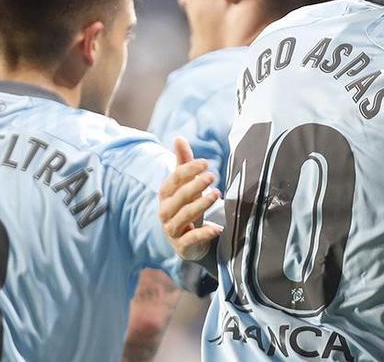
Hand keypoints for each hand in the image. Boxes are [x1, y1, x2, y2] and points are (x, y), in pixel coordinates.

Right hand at [157, 137, 222, 260]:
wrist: (186, 240)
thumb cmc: (187, 206)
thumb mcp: (186, 186)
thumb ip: (183, 163)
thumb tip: (179, 138)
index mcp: (165, 194)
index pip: (174, 179)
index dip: (188, 170)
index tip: (206, 163)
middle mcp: (165, 211)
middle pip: (179, 197)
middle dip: (195, 185)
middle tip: (212, 176)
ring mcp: (172, 230)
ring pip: (184, 216)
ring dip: (200, 205)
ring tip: (216, 195)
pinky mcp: (182, 245)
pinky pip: (191, 239)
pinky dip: (204, 234)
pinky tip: (217, 228)